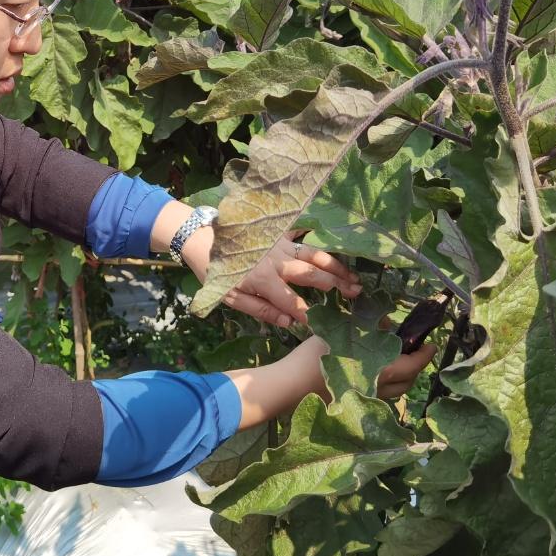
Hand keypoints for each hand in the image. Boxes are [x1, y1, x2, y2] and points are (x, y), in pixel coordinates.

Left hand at [223, 231, 362, 328]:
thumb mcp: (229, 298)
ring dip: (336, 265)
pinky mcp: (278, 230)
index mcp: (264, 281)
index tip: (327, 325)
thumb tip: (290, 322)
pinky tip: (336, 239)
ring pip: (314, 254)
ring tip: (354, 275)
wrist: (198, 236)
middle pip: (313, 275)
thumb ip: (261, 310)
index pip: (295, 302)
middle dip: (337, 286)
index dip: (311, 314)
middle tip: (357, 294)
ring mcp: (280, 243)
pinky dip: (318, 234)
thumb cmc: (213, 272)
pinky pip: (302, 230)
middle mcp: (277, 261)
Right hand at [294, 336, 437, 403]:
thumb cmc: (316, 357)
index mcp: (382, 371)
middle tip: (414, 351)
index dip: (425, 354)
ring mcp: (367, 400)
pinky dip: (386, 383)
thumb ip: (366, 329)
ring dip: (402, 377)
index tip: (431, 344)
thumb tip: (386, 324)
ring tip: (397, 361)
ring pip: (395, 391)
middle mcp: (380, 389)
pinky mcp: (355, 404)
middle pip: (408, 381)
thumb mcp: (340, 334)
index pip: (414, 364)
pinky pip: (381, 395)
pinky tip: (375, 372)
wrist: (291, 385)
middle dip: (416, 366)